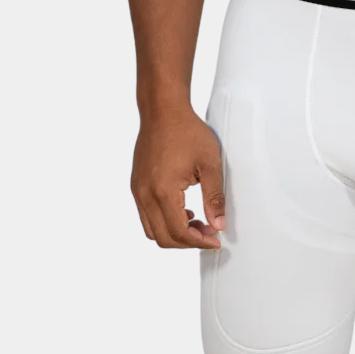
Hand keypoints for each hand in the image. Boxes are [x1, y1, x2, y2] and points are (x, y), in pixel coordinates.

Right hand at [131, 108, 225, 248]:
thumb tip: (218, 225)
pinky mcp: (136, 185)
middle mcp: (145, 194)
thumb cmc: (186, 131)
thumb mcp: (210, 163)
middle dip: (187, 242)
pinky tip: (183, 209)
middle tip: (208, 233)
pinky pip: (146, 215)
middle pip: (162, 238)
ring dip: (174, 233)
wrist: (162, 110)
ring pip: (151, 230)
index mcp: (163, 190)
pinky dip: (163, 221)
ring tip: (196, 221)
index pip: (179, 232)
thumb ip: (214, 198)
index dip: (199, 242)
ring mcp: (137, 190)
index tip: (216, 241)